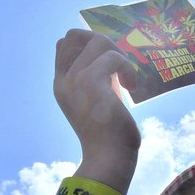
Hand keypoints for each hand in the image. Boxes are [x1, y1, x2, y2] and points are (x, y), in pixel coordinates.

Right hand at [54, 29, 140, 192]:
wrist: (109, 158)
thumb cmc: (109, 135)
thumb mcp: (99, 102)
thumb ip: (98, 81)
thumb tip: (112, 60)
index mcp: (62, 85)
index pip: (63, 45)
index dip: (87, 44)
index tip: (108, 63)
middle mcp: (64, 80)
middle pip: (76, 36)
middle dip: (103, 43)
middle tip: (119, 66)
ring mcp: (75, 80)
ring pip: (98, 41)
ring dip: (119, 55)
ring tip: (127, 79)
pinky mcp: (92, 82)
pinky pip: (113, 57)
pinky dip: (128, 69)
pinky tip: (132, 87)